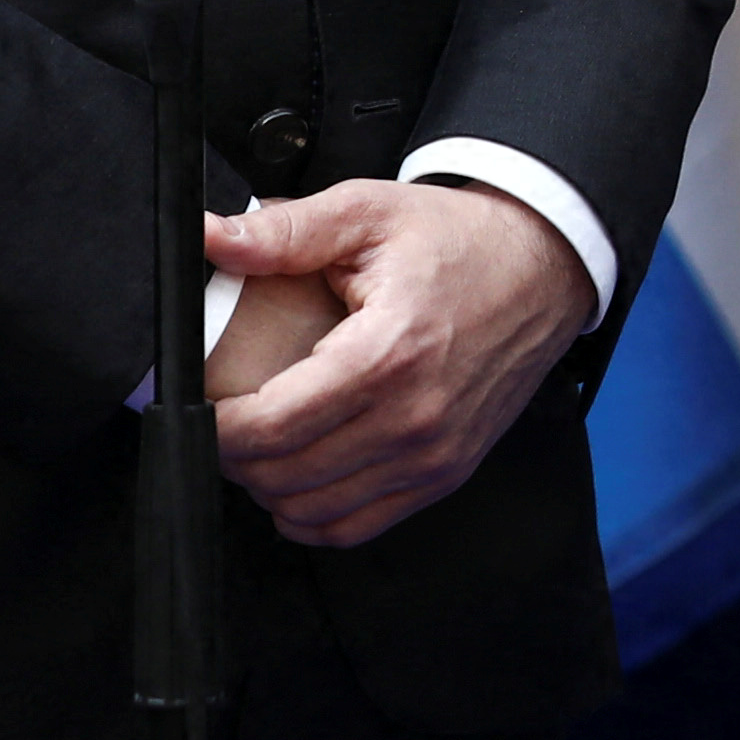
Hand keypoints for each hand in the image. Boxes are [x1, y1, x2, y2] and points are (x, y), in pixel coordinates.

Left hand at [199, 181, 596, 548]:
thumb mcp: (367, 212)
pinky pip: (356, 526)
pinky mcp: (446, 473)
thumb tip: (210, 236)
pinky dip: (312, 515)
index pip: (271, 427)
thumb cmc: (457, 239)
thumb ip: (283, 231)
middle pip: (284, 476)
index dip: (212, 428)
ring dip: (268, 487)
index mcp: (387, 354)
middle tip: (219, 419)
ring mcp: (433, 454)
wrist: (545, 265)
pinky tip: (298, 478)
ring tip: (257, 445)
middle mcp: (414, 417)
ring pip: (313, 512)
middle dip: (233, 456)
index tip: (194, 406)